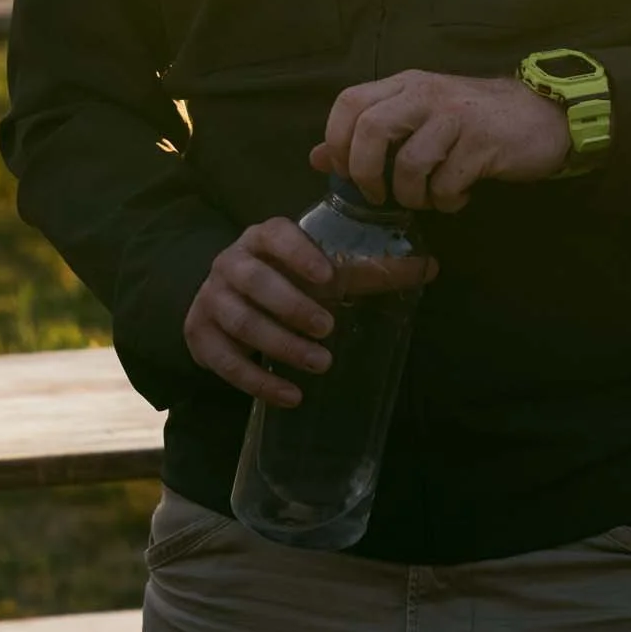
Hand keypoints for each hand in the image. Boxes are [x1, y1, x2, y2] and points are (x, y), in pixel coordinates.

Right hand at [184, 217, 435, 407]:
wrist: (225, 301)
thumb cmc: (285, 280)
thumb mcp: (320, 271)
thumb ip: (368, 271)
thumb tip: (430, 267)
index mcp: (262, 238)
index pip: (275, 235)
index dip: (299, 253)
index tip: (329, 276)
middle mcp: (230, 263)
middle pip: (254, 281)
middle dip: (292, 306)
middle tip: (329, 328)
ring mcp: (211, 300)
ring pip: (241, 321)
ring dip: (281, 345)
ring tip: (319, 364)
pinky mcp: (200, 336)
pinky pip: (225, 362)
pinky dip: (258, 382)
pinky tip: (290, 396)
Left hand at [312, 69, 569, 211]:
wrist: (542, 116)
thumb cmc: (473, 120)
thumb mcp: (418, 117)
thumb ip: (370, 132)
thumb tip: (317, 158)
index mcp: (405, 84)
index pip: (349, 102)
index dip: (336, 141)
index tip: (344, 172)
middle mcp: (425, 94)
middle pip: (370, 129)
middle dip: (364, 173)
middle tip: (377, 196)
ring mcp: (455, 117)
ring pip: (409, 163)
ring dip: (413, 195)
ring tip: (427, 198)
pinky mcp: (482, 143)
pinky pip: (447, 183)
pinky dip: (447, 200)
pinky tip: (457, 196)